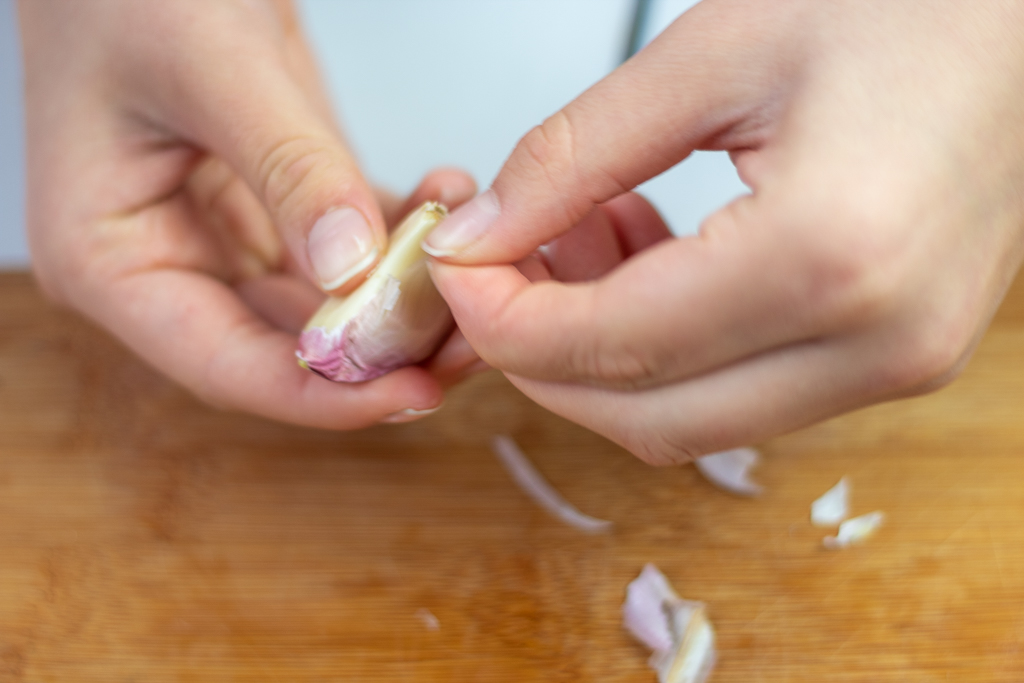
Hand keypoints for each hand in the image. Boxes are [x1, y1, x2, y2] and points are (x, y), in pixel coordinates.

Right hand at [19, 0, 477, 427]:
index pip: (224, 364)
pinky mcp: (273, 208)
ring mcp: (223, 239)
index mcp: (112, 262)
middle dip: (384, 350)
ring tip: (477, 273)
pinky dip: (398, 237)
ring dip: (404, 296)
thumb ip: (289, 171)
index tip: (409, 393)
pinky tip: (445, 205)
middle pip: (287, 347)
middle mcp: (169, 265)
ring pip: (327, 305)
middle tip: (470, 341)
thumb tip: (355, 268)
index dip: (322, 394)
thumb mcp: (214, 71)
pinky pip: (346, 249)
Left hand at [425, 0, 1023, 462]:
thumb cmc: (905, 5)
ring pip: (690, 420)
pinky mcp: (894, 357)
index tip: (454, 267)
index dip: (504, 321)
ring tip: (582, 237)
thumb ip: (572, 156)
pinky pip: (741, 391)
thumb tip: (483, 233)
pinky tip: (647, 258)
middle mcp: (876, 340)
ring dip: (602, 355)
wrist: (1019, 22)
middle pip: (644, 416)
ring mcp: (895, 363)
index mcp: (829, 255)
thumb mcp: (708, 54)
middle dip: (541, 356)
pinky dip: (666, 350)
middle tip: (499, 267)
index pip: (611, 347)